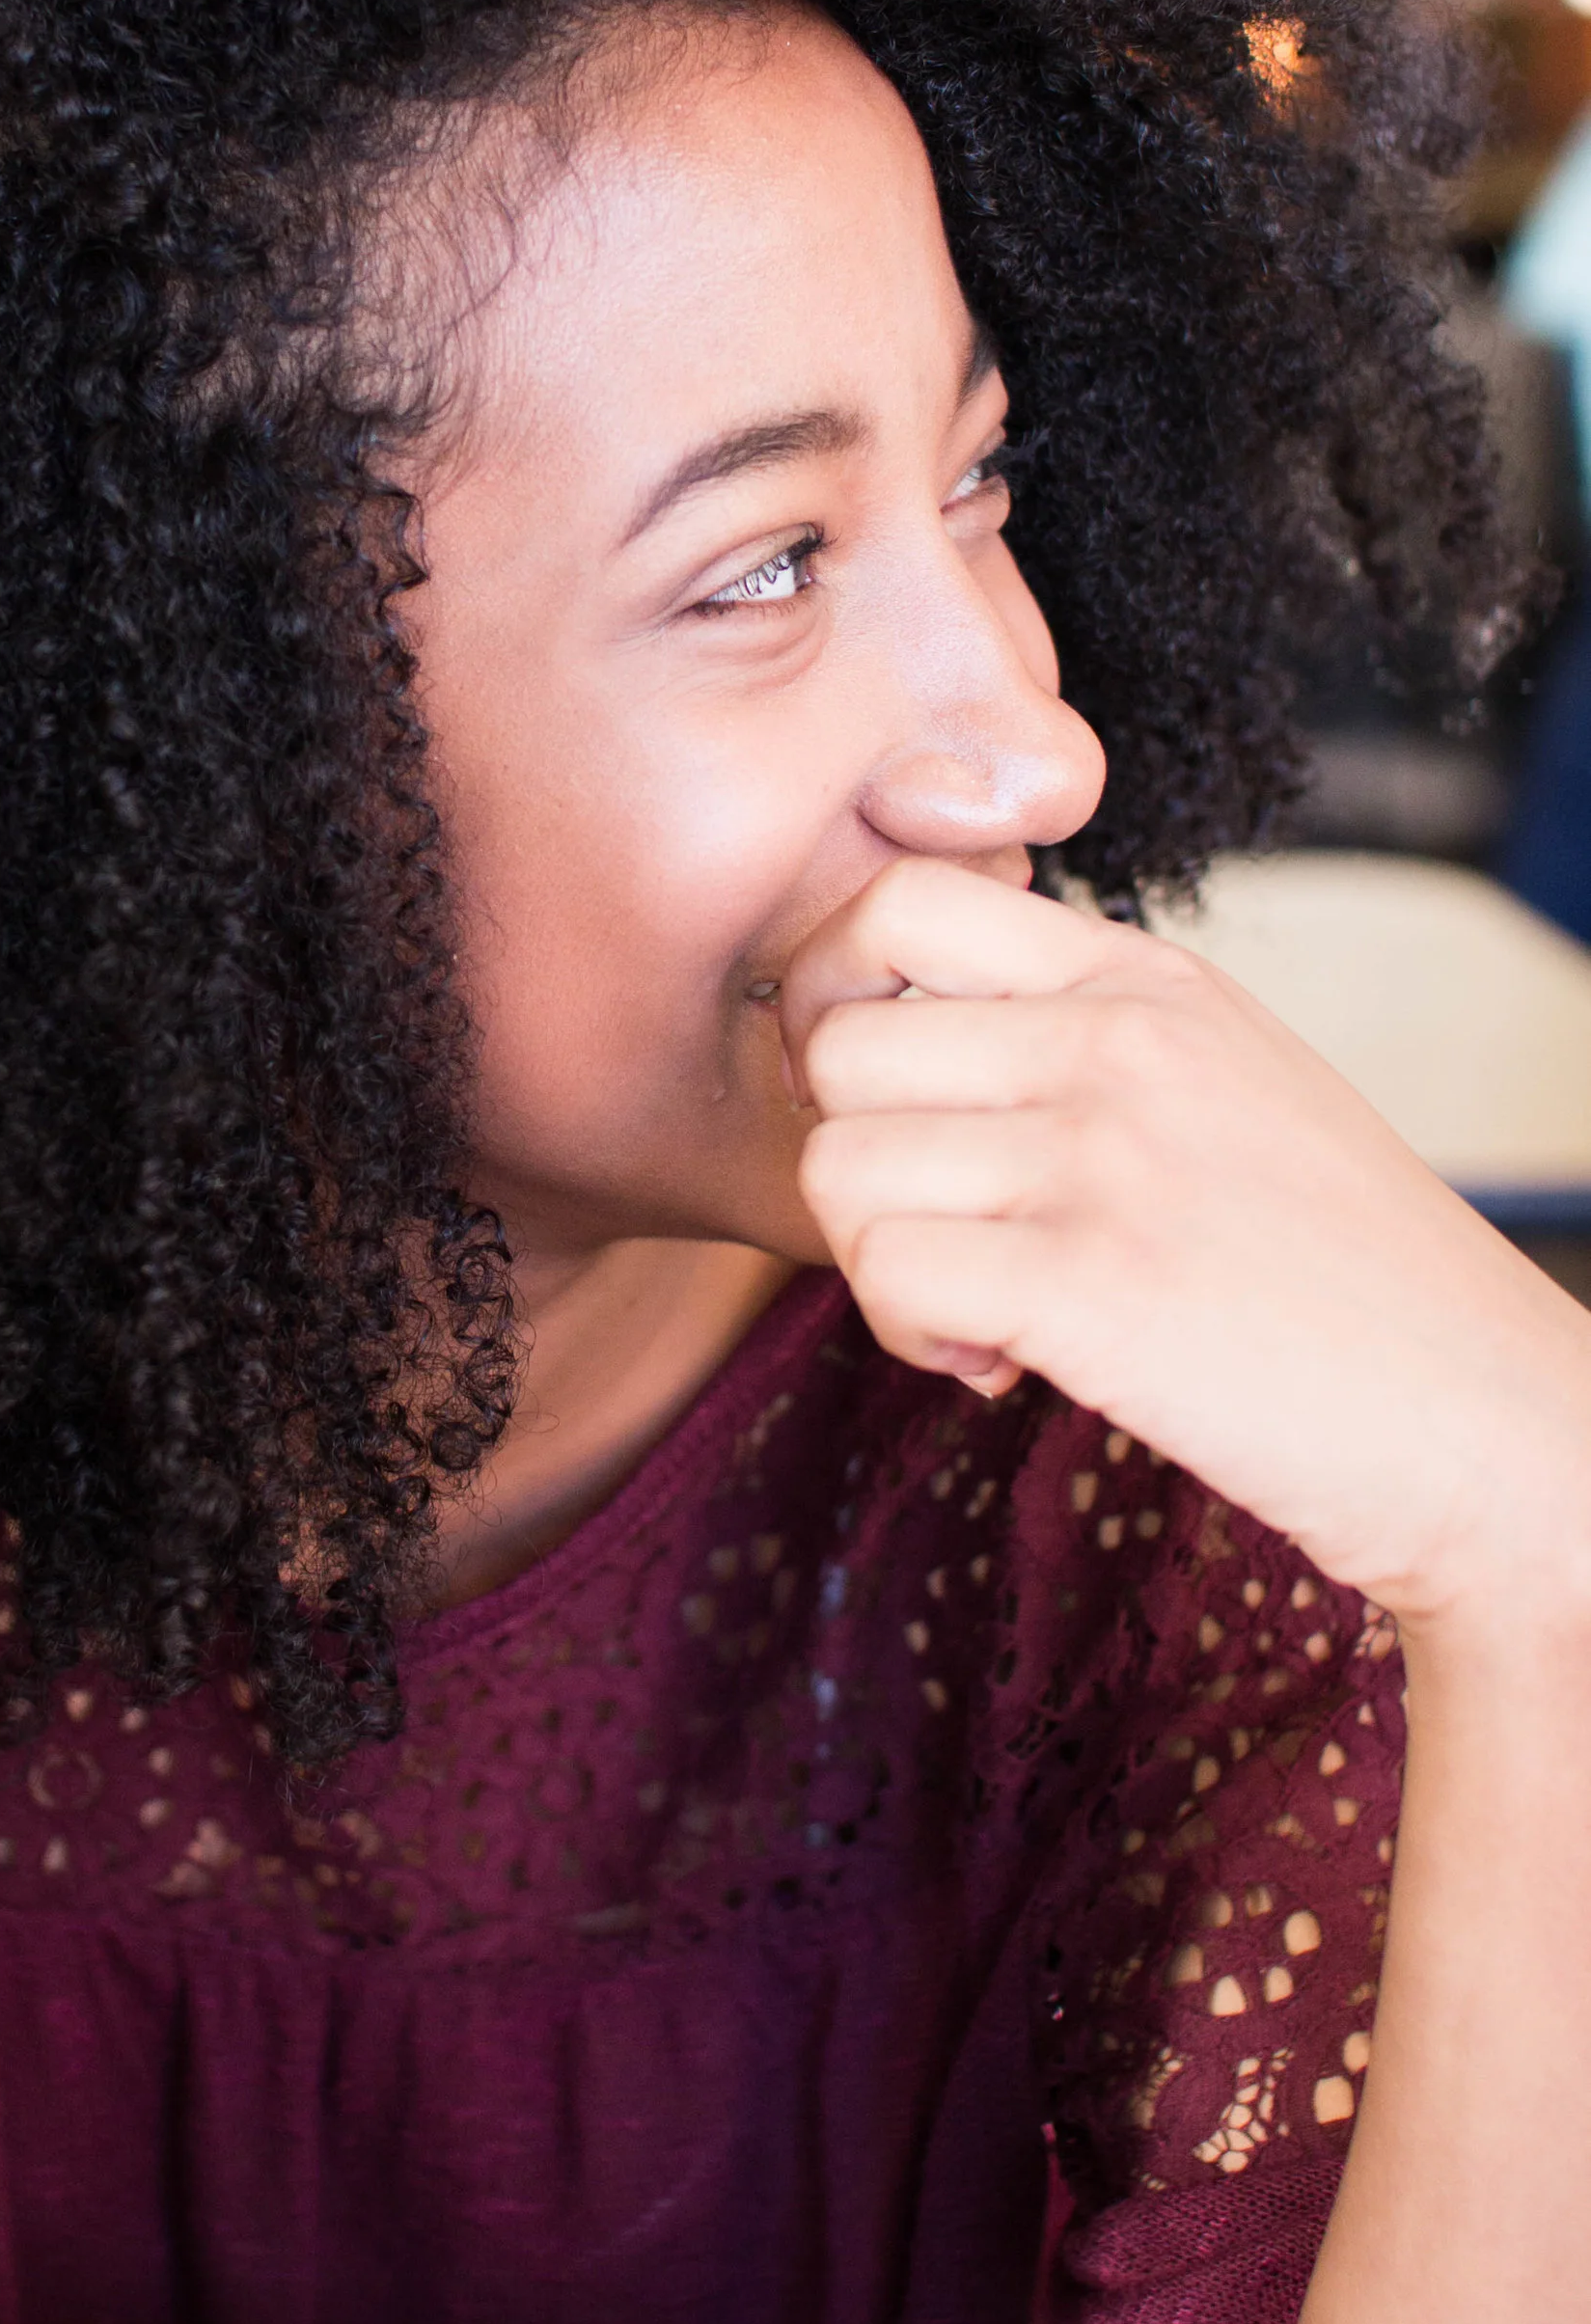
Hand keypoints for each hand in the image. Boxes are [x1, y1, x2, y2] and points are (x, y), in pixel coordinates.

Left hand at [782, 857, 1590, 1634]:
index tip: (892, 1105)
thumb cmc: (1347, 1277)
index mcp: (1147, 979)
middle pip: (835, 1045)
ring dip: (875, 1261)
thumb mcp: (1228, 1084)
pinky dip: (912, 1336)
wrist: (1489, 1424)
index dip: (840, 999)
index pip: (899, 898)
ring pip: (836, 1164)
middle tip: (945, 1232)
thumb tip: (899, 1033)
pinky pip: (883, 1272)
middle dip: (855, 1157)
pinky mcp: (1091, 1282)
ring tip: (981, 1308)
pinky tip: (1001, 1362)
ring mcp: (1105, 1153)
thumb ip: (1084, 1034)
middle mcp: (1118, 1040)